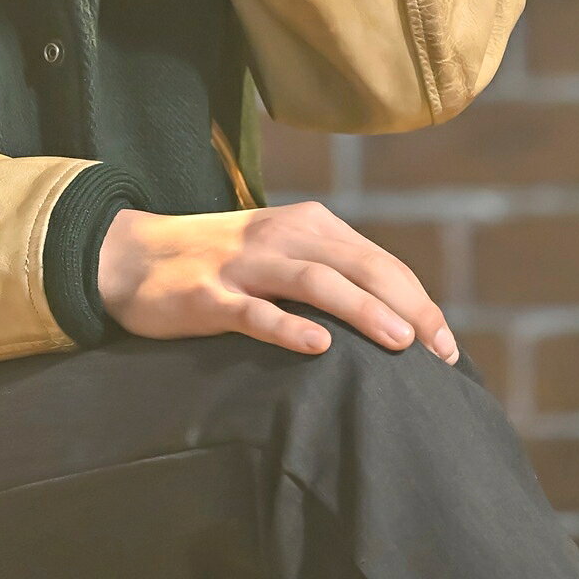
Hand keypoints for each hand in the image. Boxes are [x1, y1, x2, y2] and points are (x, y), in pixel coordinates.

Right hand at [97, 201, 459, 362]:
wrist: (132, 256)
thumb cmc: (219, 264)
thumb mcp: (279, 254)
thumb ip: (329, 273)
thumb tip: (398, 319)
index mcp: (307, 225)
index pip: (379, 262)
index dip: (419, 302)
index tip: (447, 348)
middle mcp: (282, 237)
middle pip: (360, 267)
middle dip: (409, 308)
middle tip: (440, 353)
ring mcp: (243, 265)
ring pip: (316, 283)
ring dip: (363, 310)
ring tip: (401, 343)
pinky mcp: (208, 296)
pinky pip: (255, 312)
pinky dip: (289, 327)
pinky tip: (319, 346)